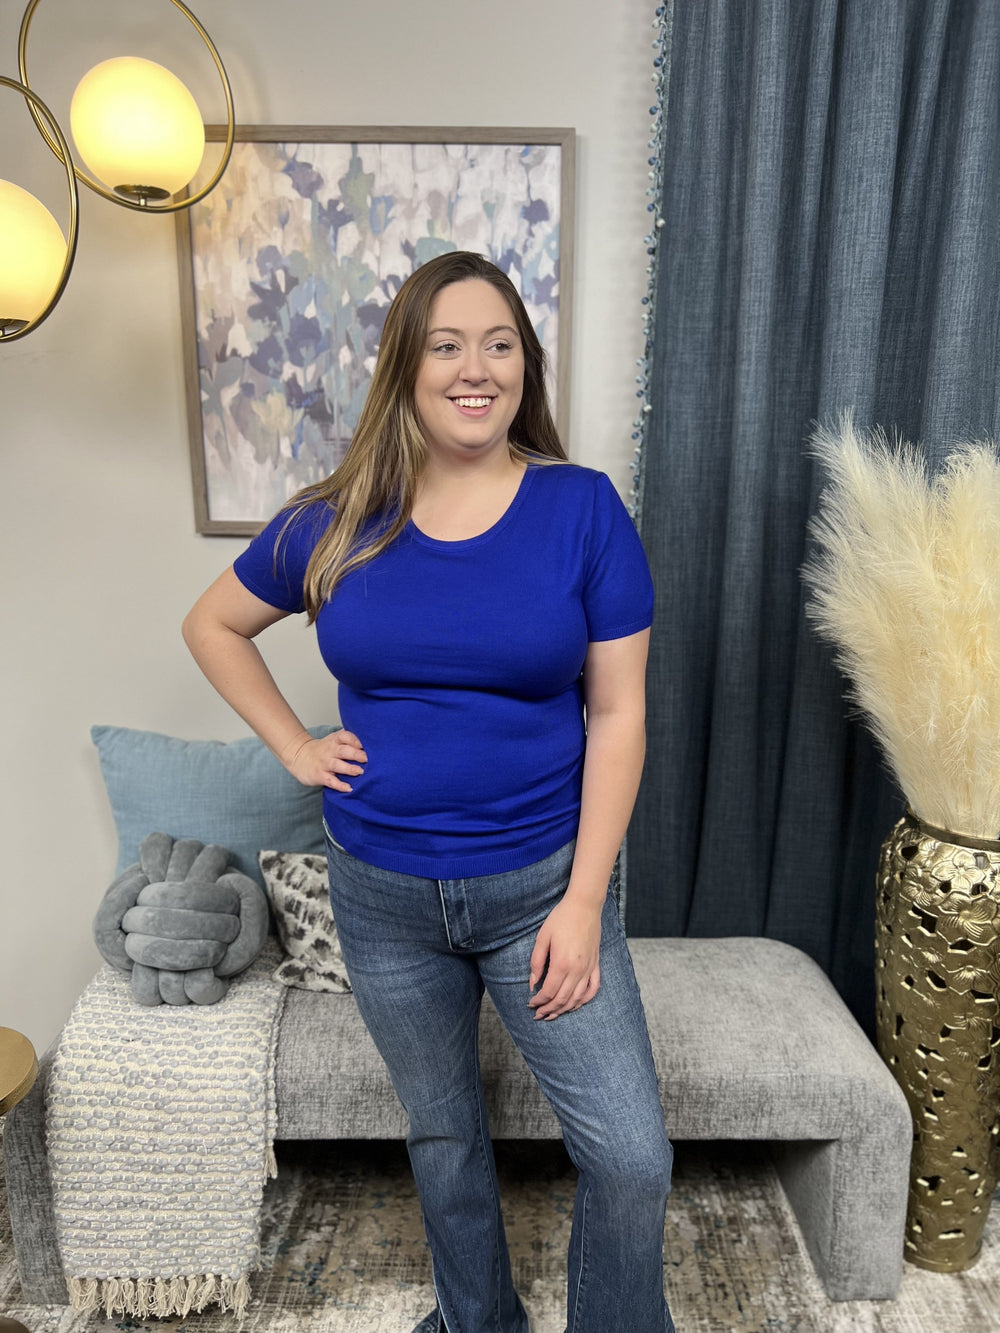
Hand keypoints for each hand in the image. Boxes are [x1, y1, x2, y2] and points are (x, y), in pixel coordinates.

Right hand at [283, 731, 366, 790]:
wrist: (299, 756)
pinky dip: (339, 785)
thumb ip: (349, 739)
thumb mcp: (334, 740)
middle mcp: (330, 751)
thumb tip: (371, 739)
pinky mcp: (319, 776)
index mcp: (335, 740)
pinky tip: (348, 788)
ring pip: (337, 765)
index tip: (365, 744)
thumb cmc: (324, 749)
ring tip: (360, 772)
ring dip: (349, 768)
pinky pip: (330, 781)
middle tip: (368, 758)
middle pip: (344, 750)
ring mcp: (324, 763)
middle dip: (356, 754)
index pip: (345, 736)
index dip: (355, 739)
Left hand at [527, 895, 601, 1019]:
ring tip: (552, 1015)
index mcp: (562, 963)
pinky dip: (584, 1001)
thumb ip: (536, 962)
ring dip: (564, 1010)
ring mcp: (589, 969)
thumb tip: (532, 984)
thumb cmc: (561, 919)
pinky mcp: (596, 965)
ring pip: (577, 999)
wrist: (584, 906)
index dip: (538, 1001)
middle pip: (562, 999)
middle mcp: (577, 970)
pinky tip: (575, 1005)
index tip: (530, 1004)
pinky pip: (593, 989)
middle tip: (538, 1015)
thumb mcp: (542, 938)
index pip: (548, 992)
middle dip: (548, 1010)